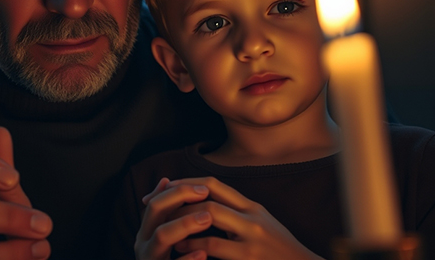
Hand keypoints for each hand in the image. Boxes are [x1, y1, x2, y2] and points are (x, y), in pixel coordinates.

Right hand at [135, 177, 212, 259]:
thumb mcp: (166, 237)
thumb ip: (166, 212)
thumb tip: (164, 180)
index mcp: (146, 232)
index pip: (157, 201)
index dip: (179, 191)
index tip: (204, 188)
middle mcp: (144, 244)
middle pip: (155, 209)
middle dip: (180, 197)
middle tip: (205, 194)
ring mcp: (149, 259)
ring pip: (161, 235)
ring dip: (185, 223)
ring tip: (207, 219)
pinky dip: (188, 259)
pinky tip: (203, 253)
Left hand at [156, 177, 323, 259]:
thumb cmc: (279, 254)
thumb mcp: (261, 226)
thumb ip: (237, 214)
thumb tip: (206, 205)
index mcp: (252, 206)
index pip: (214, 182)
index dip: (186, 183)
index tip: (165, 188)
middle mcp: (252, 216)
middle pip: (208, 193)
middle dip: (178, 198)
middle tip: (156, 205)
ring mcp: (252, 236)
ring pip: (209, 214)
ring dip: (183, 220)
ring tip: (167, 228)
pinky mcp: (249, 257)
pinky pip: (214, 247)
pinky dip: (193, 247)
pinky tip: (181, 250)